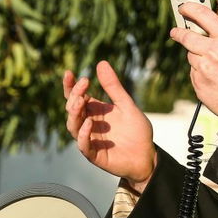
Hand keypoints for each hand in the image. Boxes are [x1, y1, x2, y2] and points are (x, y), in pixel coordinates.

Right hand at [62, 61, 156, 191]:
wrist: (147, 155)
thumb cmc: (136, 131)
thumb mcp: (126, 105)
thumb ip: (114, 87)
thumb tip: (101, 62)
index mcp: (94, 111)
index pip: (76, 96)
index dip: (70, 86)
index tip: (70, 73)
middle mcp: (88, 124)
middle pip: (72, 109)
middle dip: (75, 96)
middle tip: (83, 84)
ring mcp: (89, 139)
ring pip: (73, 126)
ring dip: (75, 113)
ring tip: (81, 101)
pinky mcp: (94, 154)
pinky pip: (83, 145)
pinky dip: (83, 135)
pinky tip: (88, 124)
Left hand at [171, 3, 217, 121]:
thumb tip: (208, 39)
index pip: (204, 16)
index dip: (190, 9)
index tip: (184, 8)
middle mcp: (213, 51)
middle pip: (187, 36)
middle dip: (179, 33)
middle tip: (175, 32)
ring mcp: (202, 68)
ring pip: (190, 56)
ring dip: (196, 58)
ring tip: (213, 68)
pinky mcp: (197, 82)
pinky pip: (193, 73)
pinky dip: (199, 74)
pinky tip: (213, 80)